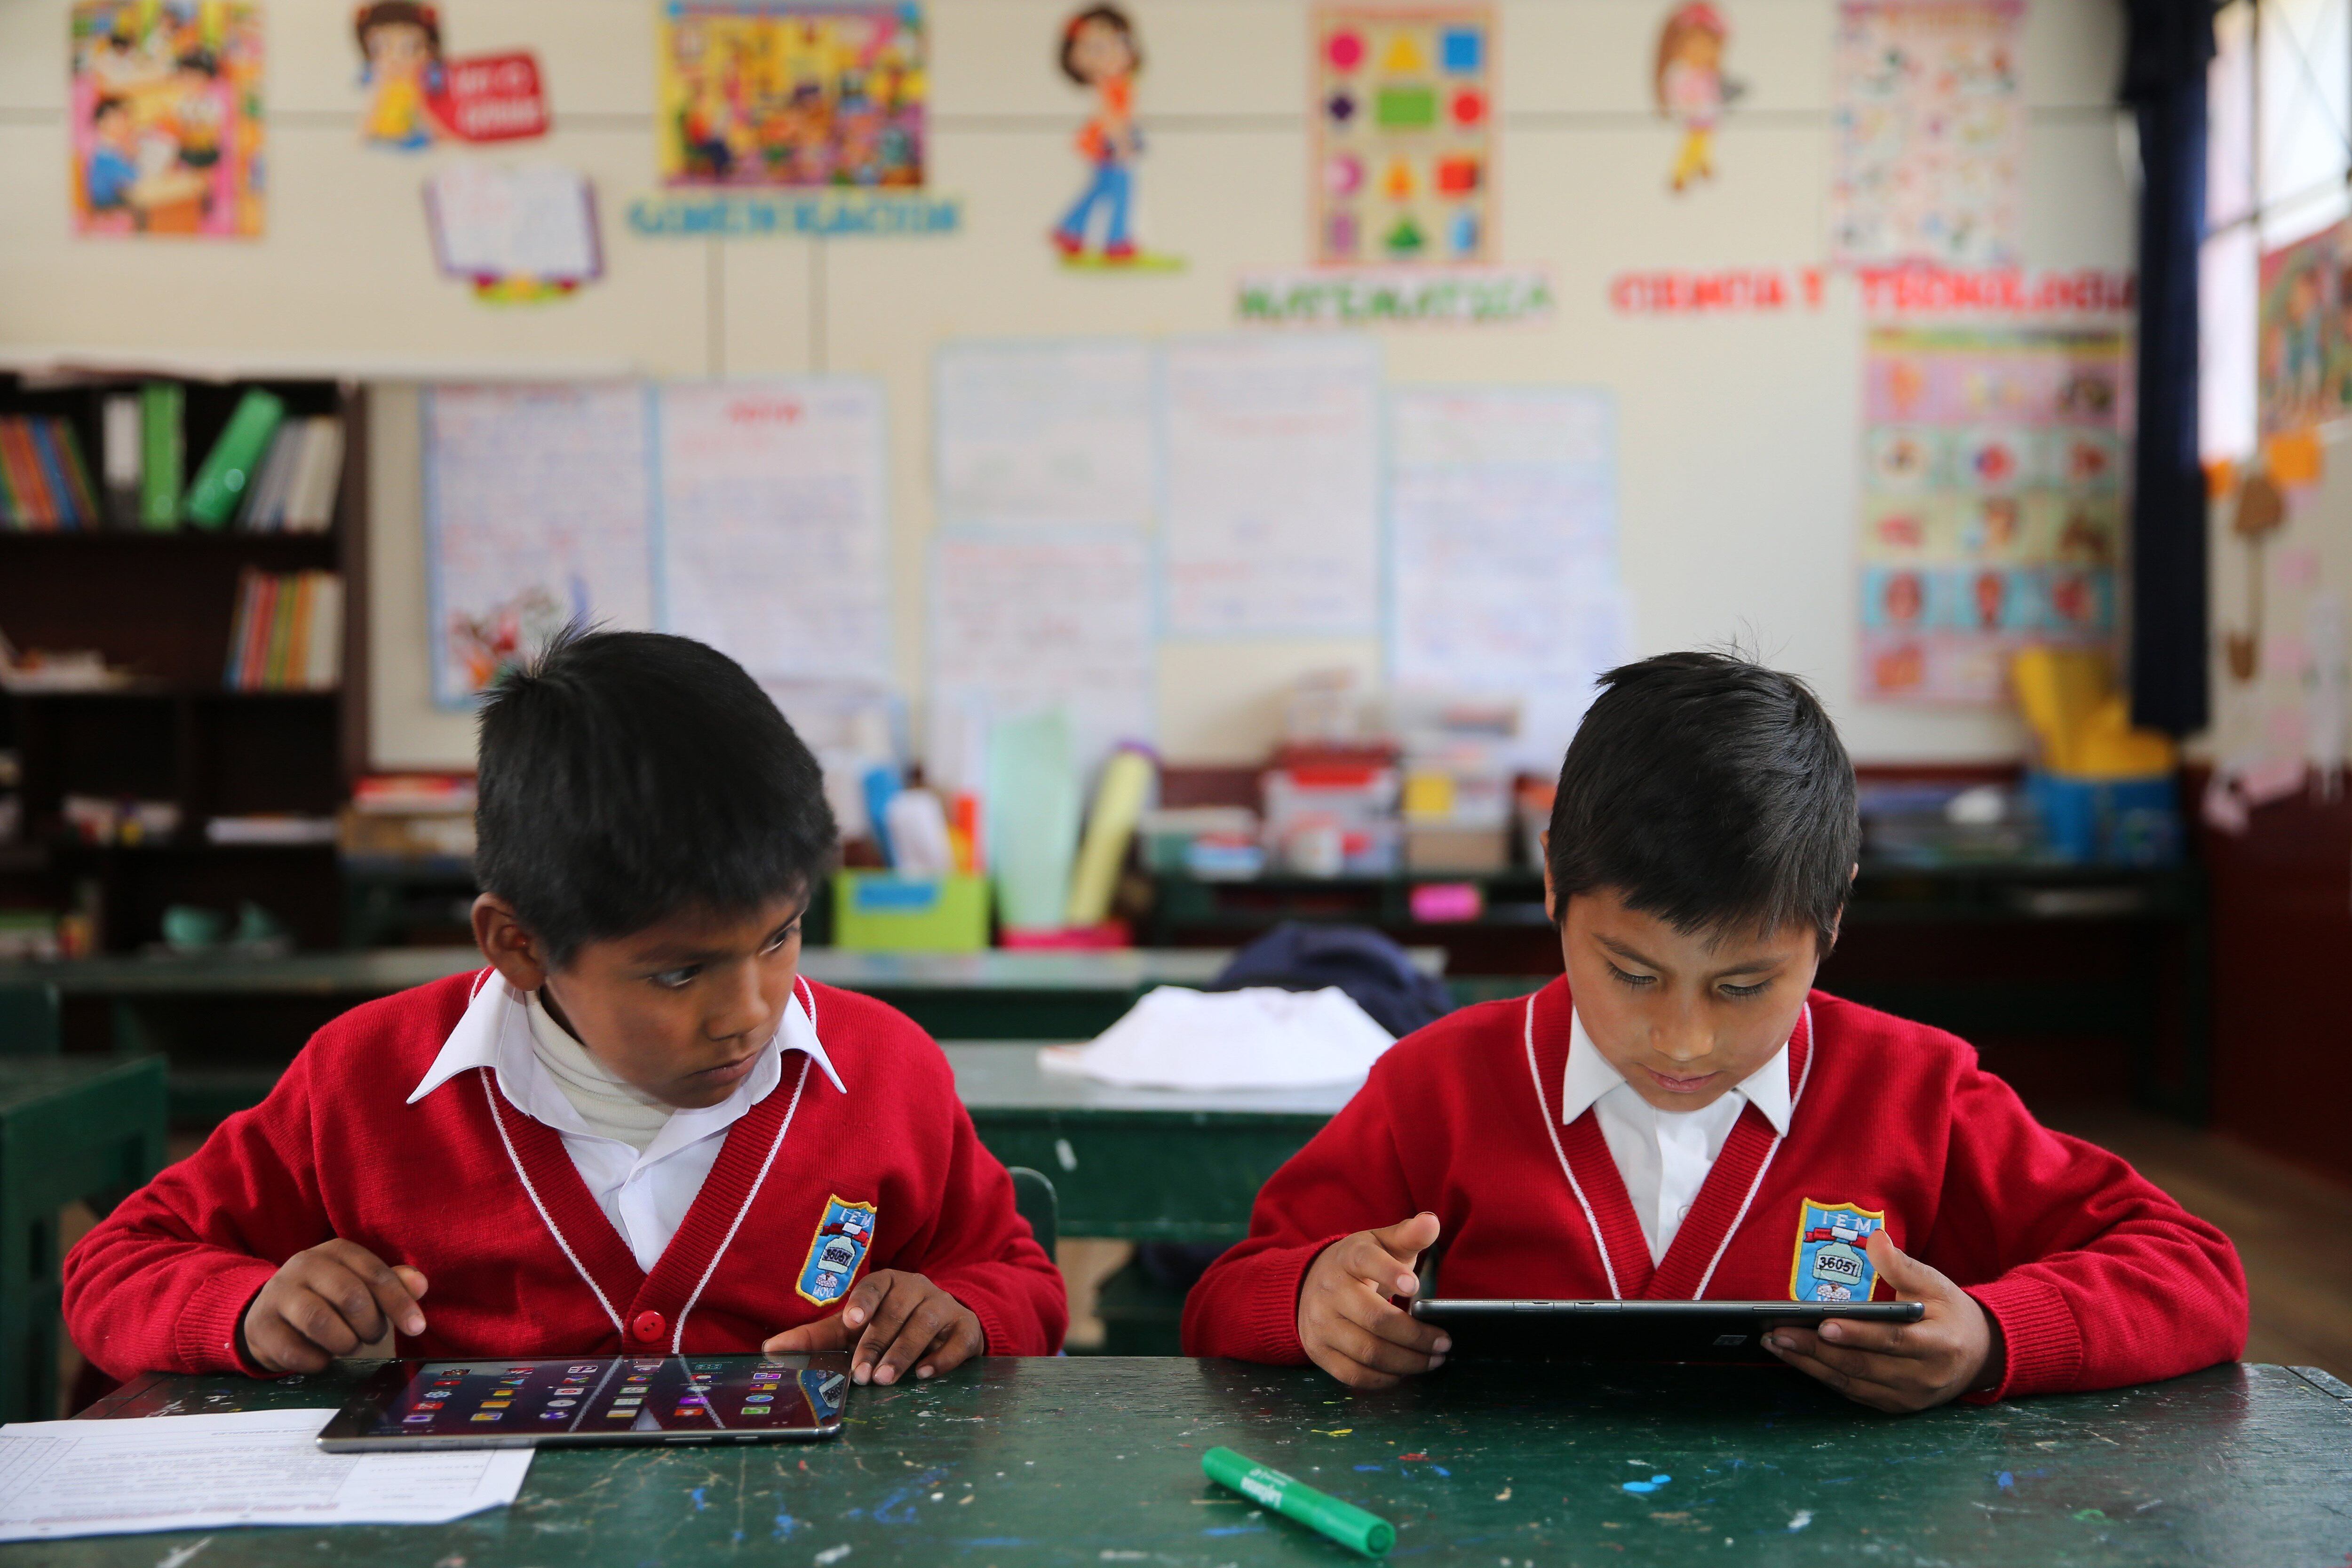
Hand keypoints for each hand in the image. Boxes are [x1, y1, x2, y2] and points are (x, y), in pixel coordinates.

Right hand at [240, 1240, 427, 1373]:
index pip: (375, 1274)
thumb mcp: (361, 1283)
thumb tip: (420, 1285)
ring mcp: (278, 1294)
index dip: (400, 1303)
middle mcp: (304, 1265)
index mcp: (336, 1251)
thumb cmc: (328, 1298)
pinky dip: (318, 1361)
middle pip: (350, 1296)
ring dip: (345, 1342)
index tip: (417, 1327)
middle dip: (371, 1325)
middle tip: (373, 1337)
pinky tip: (324, 1358)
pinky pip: (295, 1350)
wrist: (270, 1313)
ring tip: (350, 1346)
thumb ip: (392, 1283)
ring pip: (320, 1321)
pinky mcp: (261, 1326)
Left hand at [762, 1270, 982, 1385]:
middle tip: (862, 1374)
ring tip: (885, 1378)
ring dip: (904, 1353)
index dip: (864, 1301)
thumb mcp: (856, 1327)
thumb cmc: (891, 1324)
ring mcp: (945, 1307)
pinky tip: (925, 1374)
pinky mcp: (966, 1329)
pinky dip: (940, 1358)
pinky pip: (956, 1341)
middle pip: (897, 1312)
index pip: (876, 1285)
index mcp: (889, 1282)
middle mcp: (918, 1288)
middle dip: (877, 1344)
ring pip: (925, 1325)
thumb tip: (769, 1348)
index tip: (851, 1321)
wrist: (946, 1323)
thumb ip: (817, 1337)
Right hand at [1296, 1212, 1450, 1389]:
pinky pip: (1353, 1374)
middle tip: (1444, 1344)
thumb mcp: (1382, 1243)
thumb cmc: (1361, 1264)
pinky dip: (1383, 1379)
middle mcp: (1329, 1290)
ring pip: (1367, 1351)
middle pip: (1375, 1319)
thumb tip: (1431, 1221)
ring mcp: (1320, 1323)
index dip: (1390, 1273)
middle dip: (1416, 1336)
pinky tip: (1404, 1373)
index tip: (1415, 1287)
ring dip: (1407, 1362)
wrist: (1310, 1284)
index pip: (1366, 1262)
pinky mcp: (1318, 1350)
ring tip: (1433, 1361)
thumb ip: (1409, 1234)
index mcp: (1348, 1257)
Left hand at [1764, 1231, 2002, 1411]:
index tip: (1823, 1324)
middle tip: (1777, 1332)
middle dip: (1816, 1350)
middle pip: (1863, 1365)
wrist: (1978, 1354)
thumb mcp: (1935, 1284)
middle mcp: (1923, 1377)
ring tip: (1775, 1343)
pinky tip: (1796, 1359)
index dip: (1857, 1335)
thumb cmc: (1950, 1312)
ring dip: (1810, 1365)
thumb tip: (1876, 1240)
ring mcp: (1908, 1396)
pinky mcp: (1895, 1405)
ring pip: (1852, 1381)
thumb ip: (1903, 1265)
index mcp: (1938, 1345)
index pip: (1891, 1341)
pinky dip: (1823, 1376)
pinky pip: (1853, 1392)